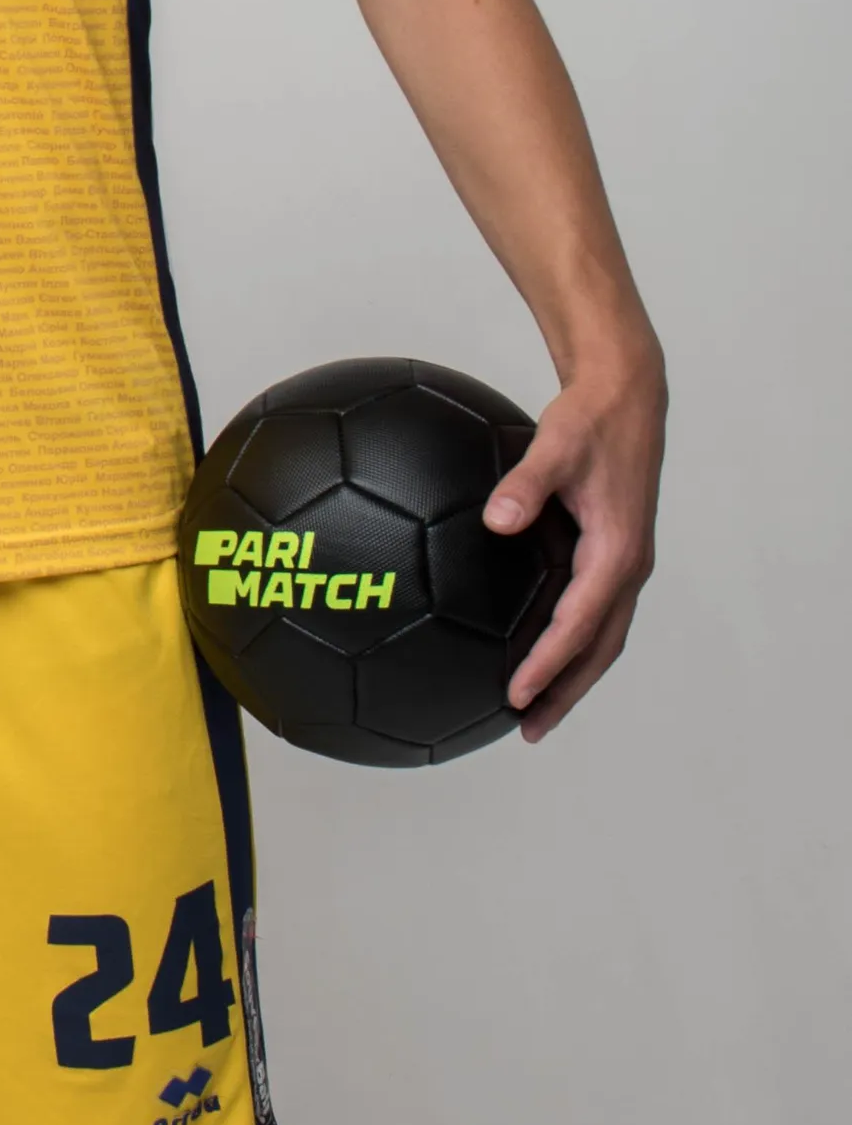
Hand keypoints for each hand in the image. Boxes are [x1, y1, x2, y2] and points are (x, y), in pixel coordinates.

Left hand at [493, 338, 663, 737]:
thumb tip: (496, 520)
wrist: (627, 395)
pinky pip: (596, 614)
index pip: (579, 623)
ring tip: (535, 711)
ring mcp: (626, 562)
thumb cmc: (590, 418)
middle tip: (528, 730)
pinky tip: (538, 653)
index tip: (516, 695)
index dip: (549, 664)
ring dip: (573, 677)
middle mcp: (628, 565)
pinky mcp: (615, 554)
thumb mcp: (554, 445)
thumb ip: (524, 484)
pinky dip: (574, 644)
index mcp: (617, 550)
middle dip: (567, 692)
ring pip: (603, 637)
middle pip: (600, 649)